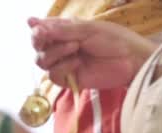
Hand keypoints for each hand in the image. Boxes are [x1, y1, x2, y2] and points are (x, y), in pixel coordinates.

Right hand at [28, 17, 151, 90]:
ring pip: (42, 61)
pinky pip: (53, 75)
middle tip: (50, 37)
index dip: (36, 30)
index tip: (38, 29)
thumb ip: (59, 30)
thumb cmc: (113, 39)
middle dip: (42, 42)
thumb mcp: (86, 29)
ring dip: (55, 53)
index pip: (42, 30)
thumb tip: (31, 23)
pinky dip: (62, 67)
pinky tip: (77, 62)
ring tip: (75, 48)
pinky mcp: (69, 79)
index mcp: (66, 31)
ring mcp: (65, 63)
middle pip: (38, 47)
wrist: (131, 60)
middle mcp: (62, 46)